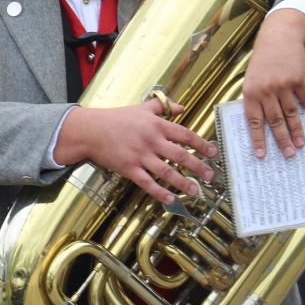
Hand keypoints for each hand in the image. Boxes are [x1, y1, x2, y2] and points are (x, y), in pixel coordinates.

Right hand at [54, 98, 216, 204]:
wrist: (91, 130)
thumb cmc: (116, 118)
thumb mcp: (140, 108)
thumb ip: (162, 106)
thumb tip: (181, 107)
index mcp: (156, 125)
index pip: (185, 135)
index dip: (201, 144)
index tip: (213, 152)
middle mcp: (151, 140)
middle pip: (180, 155)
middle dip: (198, 166)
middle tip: (210, 175)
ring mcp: (140, 155)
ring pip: (166, 171)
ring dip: (183, 182)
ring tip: (195, 191)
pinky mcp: (129, 168)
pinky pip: (147, 183)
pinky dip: (159, 192)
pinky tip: (170, 199)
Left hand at [243, 9, 304, 158]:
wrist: (278, 37)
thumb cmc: (263, 62)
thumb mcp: (252, 79)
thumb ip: (256, 100)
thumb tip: (261, 125)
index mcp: (251, 92)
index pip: (254, 121)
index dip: (258, 139)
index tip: (261, 155)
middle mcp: (266, 90)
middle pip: (275, 121)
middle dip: (282, 140)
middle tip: (288, 155)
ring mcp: (283, 85)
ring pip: (291, 113)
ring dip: (298, 130)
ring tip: (302, 144)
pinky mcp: (299, 79)